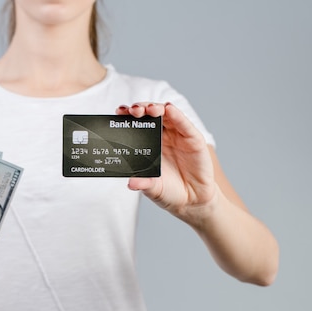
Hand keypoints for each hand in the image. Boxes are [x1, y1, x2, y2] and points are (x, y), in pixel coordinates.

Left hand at [116, 102, 217, 223]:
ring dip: (156, 108)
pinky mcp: (193, 139)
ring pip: (166, 114)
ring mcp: (178, 136)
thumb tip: (131, 183)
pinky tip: (169, 110)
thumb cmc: (169, 191)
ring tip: (149, 109)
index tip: (118, 113)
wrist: (192, 201)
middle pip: (149, 115)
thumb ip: (143, 183)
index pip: (136, 124)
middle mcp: (162, 136)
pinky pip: (184, 124)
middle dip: (140, 109)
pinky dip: (177, 115)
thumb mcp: (153, 188)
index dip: (127, 116)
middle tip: (132, 111)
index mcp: (148, 144)